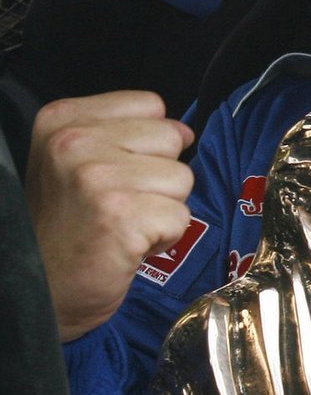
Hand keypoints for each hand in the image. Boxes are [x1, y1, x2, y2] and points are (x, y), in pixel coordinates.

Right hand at [26, 92, 194, 341]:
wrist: (41, 290)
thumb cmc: (68, 227)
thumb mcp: (80, 161)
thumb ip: (129, 135)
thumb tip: (186, 131)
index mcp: (62, 119)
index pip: (151, 104)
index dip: (147, 144)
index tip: (117, 174)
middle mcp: (74, 142)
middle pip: (171, 139)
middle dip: (159, 177)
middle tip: (120, 204)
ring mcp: (95, 178)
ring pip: (181, 178)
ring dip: (162, 209)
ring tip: (124, 225)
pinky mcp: (119, 217)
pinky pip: (181, 216)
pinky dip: (164, 237)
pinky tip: (129, 245)